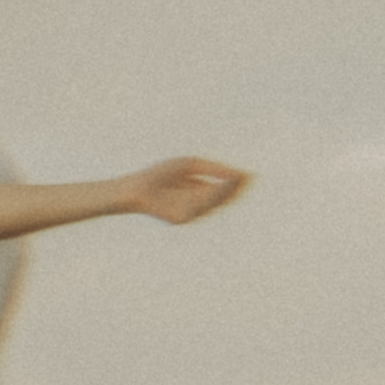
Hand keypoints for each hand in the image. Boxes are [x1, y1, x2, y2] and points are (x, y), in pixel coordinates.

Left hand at [125, 158, 248, 225]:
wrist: (136, 186)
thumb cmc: (160, 174)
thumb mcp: (191, 165)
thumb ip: (214, 168)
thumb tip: (239, 173)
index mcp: (200, 191)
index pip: (224, 190)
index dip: (236, 184)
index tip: (249, 175)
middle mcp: (198, 204)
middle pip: (223, 199)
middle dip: (234, 189)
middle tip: (244, 179)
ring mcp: (191, 213)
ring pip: (214, 204)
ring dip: (224, 192)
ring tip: (233, 180)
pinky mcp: (182, 219)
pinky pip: (200, 208)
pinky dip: (208, 198)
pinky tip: (216, 187)